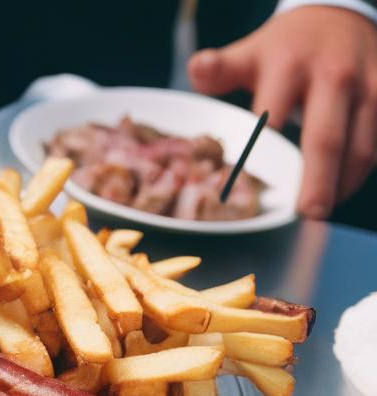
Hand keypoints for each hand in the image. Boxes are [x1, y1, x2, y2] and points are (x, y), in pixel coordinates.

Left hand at [188, 6, 376, 219]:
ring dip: (343, 183)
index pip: (272, 117)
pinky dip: (363, 170)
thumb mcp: (251, 53)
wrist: (341, 16)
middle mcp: (334, 76)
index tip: (249, 186)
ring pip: (362, 147)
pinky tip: (343, 187)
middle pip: (325, 139)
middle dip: (318, 181)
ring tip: (322, 208)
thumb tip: (197, 68)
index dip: (261, 154)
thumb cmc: (287, 47)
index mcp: (290, 65)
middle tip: (308, 213)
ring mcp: (370, 86)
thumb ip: (220, 69)